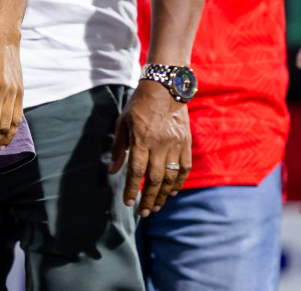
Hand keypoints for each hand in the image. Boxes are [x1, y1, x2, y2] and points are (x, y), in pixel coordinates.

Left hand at [110, 79, 190, 216]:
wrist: (165, 88)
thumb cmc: (139, 105)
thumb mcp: (123, 123)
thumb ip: (119, 148)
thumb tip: (113, 171)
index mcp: (141, 139)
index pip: (136, 170)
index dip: (131, 188)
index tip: (127, 202)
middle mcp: (159, 144)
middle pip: (155, 179)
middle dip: (148, 198)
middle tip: (143, 213)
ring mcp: (175, 145)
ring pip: (171, 177)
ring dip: (163, 195)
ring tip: (156, 206)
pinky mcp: (187, 144)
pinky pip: (184, 169)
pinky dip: (179, 183)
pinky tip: (172, 192)